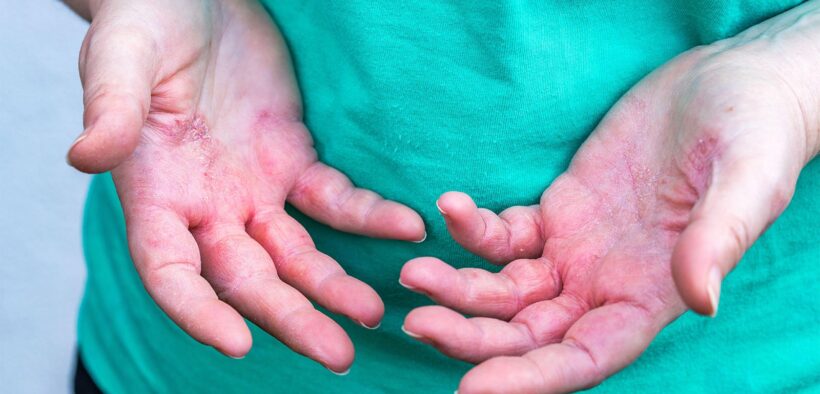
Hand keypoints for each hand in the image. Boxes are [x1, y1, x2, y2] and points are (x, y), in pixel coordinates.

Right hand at [66, 0, 424, 371]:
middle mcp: (207, 205)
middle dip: (289, 318)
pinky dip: (368, 217)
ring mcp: (254, 188)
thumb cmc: (144, 23)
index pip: (170, 270)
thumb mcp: (120, 59)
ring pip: (296, 254)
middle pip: (247, 278)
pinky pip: (335, 199)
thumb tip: (84, 157)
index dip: (198, 311)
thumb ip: (111, 109)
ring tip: (372, 315)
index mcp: (157, 192)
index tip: (236, 344)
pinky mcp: (293, 160)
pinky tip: (405, 228)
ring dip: (333, 287)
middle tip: (336, 355)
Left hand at [400, 3, 819, 391]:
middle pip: (529, 333)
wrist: (729, 86)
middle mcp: (604, 286)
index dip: (531, 379)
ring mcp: (576, 250)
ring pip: (506, 289)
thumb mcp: (746, 183)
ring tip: (414, 271)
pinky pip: (505, 233)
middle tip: (418, 322)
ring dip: (459, 286)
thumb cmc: (754, 136)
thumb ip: (717, 240)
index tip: (472, 389)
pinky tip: (449, 207)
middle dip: (473, 336)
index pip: (584, 357)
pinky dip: (473, 227)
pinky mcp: (557, 210)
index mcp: (649, 298)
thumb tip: (700, 301)